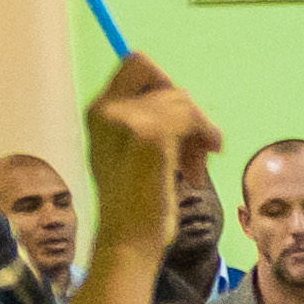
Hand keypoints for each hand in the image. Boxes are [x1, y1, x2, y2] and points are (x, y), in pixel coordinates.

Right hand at [76, 55, 210, 263]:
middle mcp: (107, 110)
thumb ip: (149, 121)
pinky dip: (204, 138)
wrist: (128, 240)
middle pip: (165, 79)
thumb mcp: (134, 153)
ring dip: (199, 131)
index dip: (166, 84)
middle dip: (187, 111)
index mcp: (98, 111)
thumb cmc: (137, 203)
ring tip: (193, 166)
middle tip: (197, 149)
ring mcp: (126, 121)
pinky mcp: (149, 138)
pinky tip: (195, 170)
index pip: (137, 63)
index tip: (181, 118)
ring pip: (183, 99)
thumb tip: (184, 99)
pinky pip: (191, 117)